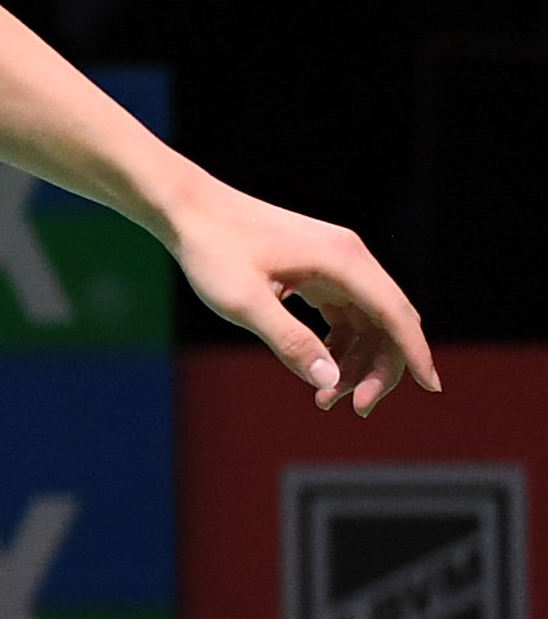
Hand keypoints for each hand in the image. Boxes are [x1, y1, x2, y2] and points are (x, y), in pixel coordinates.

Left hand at [166, 176, 440, 415]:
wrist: (187, 209)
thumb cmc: (212, 250)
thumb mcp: (244, 302)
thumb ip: (290, 342)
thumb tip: (331, 381)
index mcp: (342, 259)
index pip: (395, 314)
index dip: (414, 353)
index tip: (431, 388)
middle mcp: (348, 257)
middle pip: (388, 320)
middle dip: (380, 368)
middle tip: (357, 408)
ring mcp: (334, 262)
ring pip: (367, 321)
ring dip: (356, 361)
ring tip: (325, 398)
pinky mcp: (317, 270)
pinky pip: (345, 314)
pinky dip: (339, 344)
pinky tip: (318, 368)